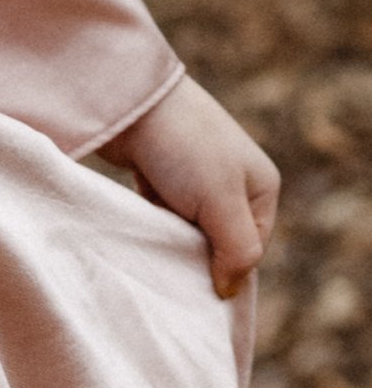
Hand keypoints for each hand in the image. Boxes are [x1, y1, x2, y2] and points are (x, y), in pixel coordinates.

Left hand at [99, 75, 278, 299]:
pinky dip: (152, 221)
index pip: (249, 248)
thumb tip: (228, 291)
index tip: (197, 278)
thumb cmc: (183, 147)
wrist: (127, 97)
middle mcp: (231, 180)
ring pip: (186, 227)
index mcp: (260, 186)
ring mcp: (194, 175)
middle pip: (218, 239)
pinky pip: (161, 212)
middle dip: (196, 253)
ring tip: (153, 243)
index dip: (225, 266)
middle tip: (171, 265)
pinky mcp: (158, 171)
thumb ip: (236, 250)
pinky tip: (139, 227)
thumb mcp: (220, 201)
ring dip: (170, 237)